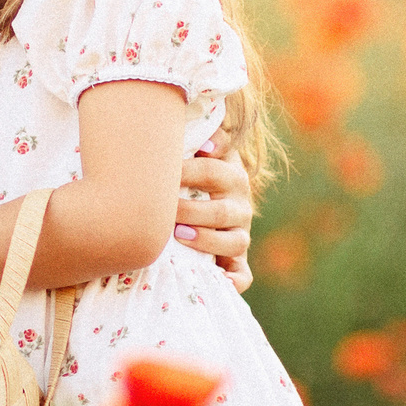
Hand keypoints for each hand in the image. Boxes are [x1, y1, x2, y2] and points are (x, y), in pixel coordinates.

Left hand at [175, 133, 254, 292]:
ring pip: (234, 242)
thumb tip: (190, 125)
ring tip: (179, 236)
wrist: (200, 210)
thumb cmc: (182, 179)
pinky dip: (232, 281)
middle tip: (164, 210)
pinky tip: (217, 281)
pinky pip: (242, 276)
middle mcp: (239, 206)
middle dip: (192, 209)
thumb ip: (190, 137)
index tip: (173, 165)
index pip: (216, 170)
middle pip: (223, 208)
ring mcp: (240, 236)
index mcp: (230, 175)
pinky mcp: (237, 264)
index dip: (194, 169)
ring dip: (207, 239)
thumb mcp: (188, 155)